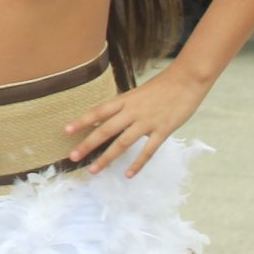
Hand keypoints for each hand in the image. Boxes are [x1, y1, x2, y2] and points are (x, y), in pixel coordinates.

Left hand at [66, 68, 202, 176]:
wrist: (187, 79)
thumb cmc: (163, 86)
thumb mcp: (138, 93)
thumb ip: (125, 106)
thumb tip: (108, 117)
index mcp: (125, 100)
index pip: (98, 111)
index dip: (82, 121)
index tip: (66, 131)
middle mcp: (132, 111)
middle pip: (105, 129)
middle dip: (87, 144)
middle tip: (72, 156)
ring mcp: (147, 122)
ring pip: (122, 142)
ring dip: (107, 158)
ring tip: (94, 170)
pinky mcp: (163, 130)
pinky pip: (148, 150)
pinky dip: (138, 163)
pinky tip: (129, 174)